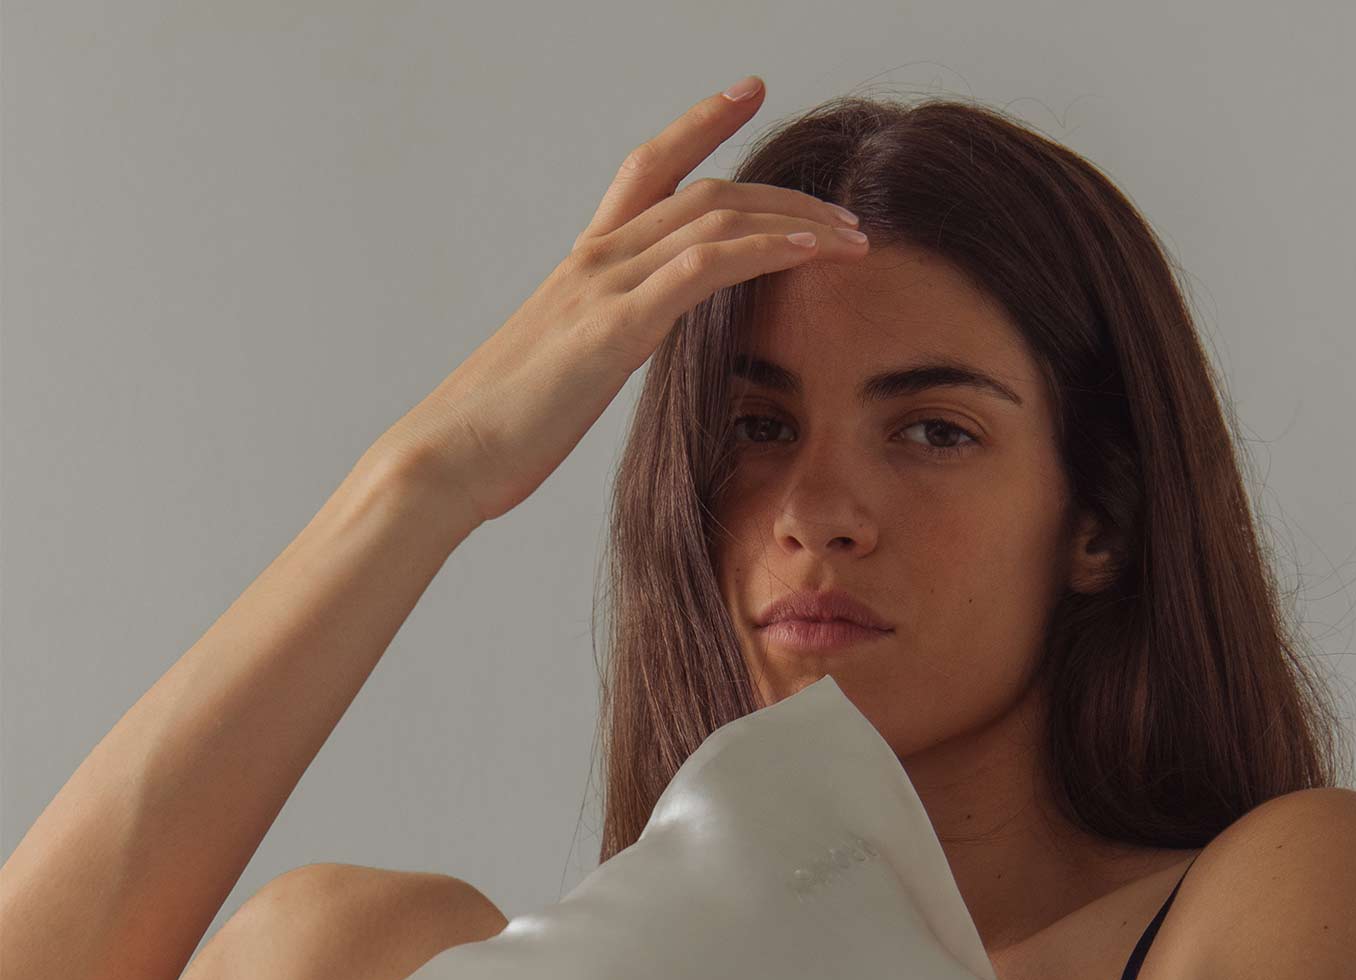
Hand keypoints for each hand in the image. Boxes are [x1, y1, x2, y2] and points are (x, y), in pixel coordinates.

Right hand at [374, 74, 867, 530]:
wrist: (448, 457)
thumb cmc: (503, 431)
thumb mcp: (568, 374)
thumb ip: (607, 343)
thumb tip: (632, 348)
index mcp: (585, 266)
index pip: (649, 170)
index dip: (700, 124)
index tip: (750, 91)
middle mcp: (596, 260)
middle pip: (704, 191)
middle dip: (784, 194)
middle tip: (847, 213)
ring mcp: (603, 287)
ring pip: (713, 220)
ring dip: (794, 222)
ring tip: (851, 239)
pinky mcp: (614, 329)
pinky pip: (702, 268)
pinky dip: (762, 250)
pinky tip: (809, 252)